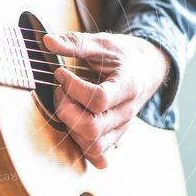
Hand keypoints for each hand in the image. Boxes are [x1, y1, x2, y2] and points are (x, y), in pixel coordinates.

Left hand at [43, 32, 169, 168]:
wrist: (149, 68)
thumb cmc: (124, 55)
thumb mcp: (102, 42)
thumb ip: (75, 42)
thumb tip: (46, 41)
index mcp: (128, 85)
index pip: (98, 99)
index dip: (73, 88)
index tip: (61, 73)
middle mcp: (127, 112)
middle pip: (92, 127)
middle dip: (66, 109)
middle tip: (60, 90)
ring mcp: (122, 127)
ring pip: (93, 145)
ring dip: (70, 127)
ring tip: (66, 104)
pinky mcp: (116, 137)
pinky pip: (98, 155)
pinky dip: (82, 145)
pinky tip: (74, 124)